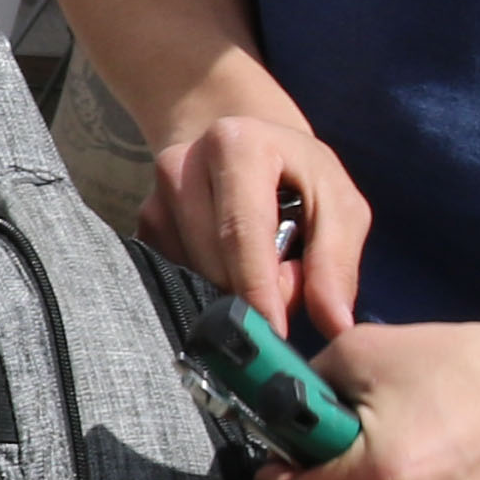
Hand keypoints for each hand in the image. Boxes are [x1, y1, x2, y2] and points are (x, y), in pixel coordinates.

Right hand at [141, 102, 373, 339]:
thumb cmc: (298, 175)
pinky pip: (173, 277)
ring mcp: (153, 196)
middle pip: (213, 261)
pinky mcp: (141, 224)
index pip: (241, 231)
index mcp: (236, 145)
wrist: (241, 143)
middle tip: (286, 282)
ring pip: (190, 275)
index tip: (274, 335)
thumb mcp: (338, 204)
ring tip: (258, 264)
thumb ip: (336, 262)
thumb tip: (335, 326)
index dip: (258, 288)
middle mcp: (182, 164)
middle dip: (250, 292)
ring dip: (228, 290)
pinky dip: (206, 284)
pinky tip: (228, 264)